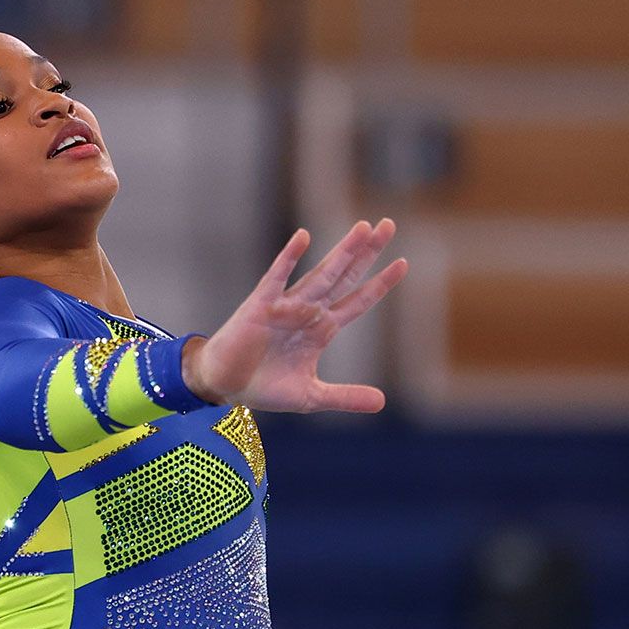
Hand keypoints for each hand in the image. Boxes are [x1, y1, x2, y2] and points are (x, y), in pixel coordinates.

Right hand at [183, 219, 407, 412]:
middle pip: (345, 276)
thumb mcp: (311, 396)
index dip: (380, 283)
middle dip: (367, 253)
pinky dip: (290, 257)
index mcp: (322, 330)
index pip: (357, 301)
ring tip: (363, 228)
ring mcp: (286, 305)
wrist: (225, 386)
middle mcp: (308, 311)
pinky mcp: (260, 304)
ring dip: (342, 252)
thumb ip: (345, 396)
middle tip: (388, 225)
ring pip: (321, 274)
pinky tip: (304, 238)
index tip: (403, 263)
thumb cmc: (264, 387)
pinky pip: (277, 277)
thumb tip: (382, 403)